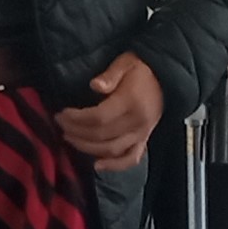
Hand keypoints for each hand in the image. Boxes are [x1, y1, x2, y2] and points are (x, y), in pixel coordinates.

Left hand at [55, 51, 163, 171]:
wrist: (167, 79)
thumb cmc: (141, 70)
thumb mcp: (125, 63)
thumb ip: (110, 75)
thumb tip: (95, 85)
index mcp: (131, 102)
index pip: (99, 117)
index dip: (78, 118)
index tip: (62, 113)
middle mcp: (138, 122)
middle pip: (101, 135)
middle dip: (76, 132)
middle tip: (60, 124)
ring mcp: (142, 134)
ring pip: (112, 149)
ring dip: (87, 148)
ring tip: (69, 138)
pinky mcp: (145, 140)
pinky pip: (131, 158)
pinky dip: (114, 166)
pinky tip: (97, 165)